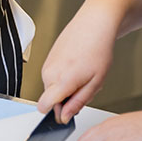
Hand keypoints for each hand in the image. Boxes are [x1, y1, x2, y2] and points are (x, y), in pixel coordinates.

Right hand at [36, 7, 117, 123]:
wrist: (94, 24)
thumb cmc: (98, 49)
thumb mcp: (95, 82)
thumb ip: (77, 102)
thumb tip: (64, 116)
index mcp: (61, 80)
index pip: (43, 107)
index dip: (55, 114)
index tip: (67, 113)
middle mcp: (49, 73)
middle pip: (52, 99)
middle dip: (67, 99)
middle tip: (86, 86)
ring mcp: (47, 64)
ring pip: (53, 88)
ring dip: (67, 88)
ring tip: (84, 74)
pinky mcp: (48, 58)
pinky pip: (53, 76)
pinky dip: (65, 77)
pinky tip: (78, 66)